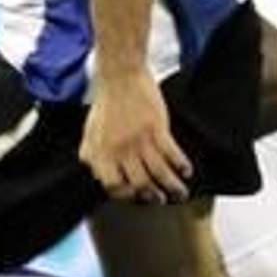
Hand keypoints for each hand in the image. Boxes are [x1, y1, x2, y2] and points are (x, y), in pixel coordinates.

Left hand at [80, 69, 192, 203]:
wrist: (120, 76)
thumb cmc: (106, 103)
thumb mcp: (90, 132)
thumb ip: (91, 156)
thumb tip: (98, 176)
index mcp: (102, 153)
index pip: (113, 185)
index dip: (125, 195)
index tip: (135, 196)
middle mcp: (120, 149)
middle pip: (140, 183)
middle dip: (152, 196)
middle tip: (160, 200)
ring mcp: (140, 139)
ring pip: (159, 172)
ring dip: (171, 186)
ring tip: (180, 194)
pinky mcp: (157, 127)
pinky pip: (172, 153)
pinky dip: (181, 165)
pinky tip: (187, 171)